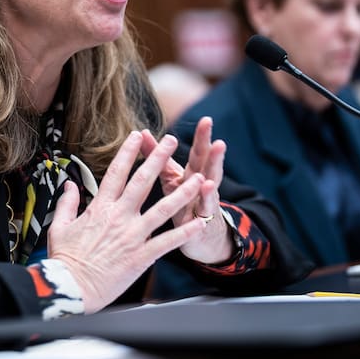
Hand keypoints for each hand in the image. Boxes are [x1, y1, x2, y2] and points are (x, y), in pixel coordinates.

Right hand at [47, 131, 207, 312]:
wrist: (71, 288)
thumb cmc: (65, 259)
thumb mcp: (60, 226)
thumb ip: (67, 202)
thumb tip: (69, 184)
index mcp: (100, 207)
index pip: (116, 172)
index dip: (128, 152)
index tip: (137, 135)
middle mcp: (119, 217)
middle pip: (143, 181)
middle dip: (159, 158)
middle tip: (172, 141)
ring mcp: (132, 236)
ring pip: (163, 209)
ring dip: (182, 192)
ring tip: (198, 178)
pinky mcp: (142, 256)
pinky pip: (168, 241)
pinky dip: (185, 231)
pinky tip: (199, 221)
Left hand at [138, 117, 233, 264]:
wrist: (200, 239)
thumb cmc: (182, 204)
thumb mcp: (171, 179)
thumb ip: (158, 156)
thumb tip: (142, 133)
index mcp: (192, 175)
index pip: (199, 154)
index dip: (202, 138)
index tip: (206, 119)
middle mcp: (202, 186)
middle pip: (207, 166)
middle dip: (212, 151)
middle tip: (216, 137)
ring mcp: (204, 205)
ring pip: (210, 188)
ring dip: (213, 174)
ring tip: (216, 162)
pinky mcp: (200, 225)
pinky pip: (203, 214)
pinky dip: (205, 201)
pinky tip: (206, 189)